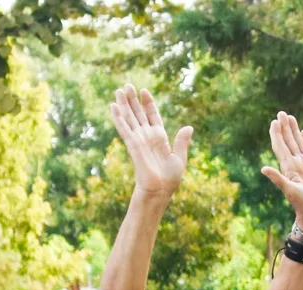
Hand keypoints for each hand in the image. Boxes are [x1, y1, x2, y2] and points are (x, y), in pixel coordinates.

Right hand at [112, 83, 191, 201]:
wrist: (159, 190)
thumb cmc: (170, 179)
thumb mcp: (179, 158)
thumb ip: (182, 142)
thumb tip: (189, 127)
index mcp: (160, 138)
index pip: (152, 116)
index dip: (148, 104)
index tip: (144, 91)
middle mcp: (148, 136)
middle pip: (138, 114)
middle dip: (133, 100)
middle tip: (126, 85)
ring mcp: (139, 139)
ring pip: (129, 118)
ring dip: (123, 104)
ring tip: (118, 90)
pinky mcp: (132, 145)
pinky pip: (124, 128)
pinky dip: (118, 117)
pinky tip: (113, 106)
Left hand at [261, 111, 302, 237]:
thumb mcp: (289, 190)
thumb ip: (277, 178)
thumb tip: (263, 169)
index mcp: (288, 167)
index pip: (280, 147)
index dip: (276, 134)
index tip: (274, 121)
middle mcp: (296, 164)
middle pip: (288, 142)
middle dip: (284, 128)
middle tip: (281, 113)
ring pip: (299, 143)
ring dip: (294, 131)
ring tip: (290, 117)